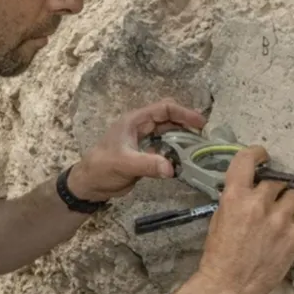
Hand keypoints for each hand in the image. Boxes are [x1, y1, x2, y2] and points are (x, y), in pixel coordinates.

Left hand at [68, 98, 206, 201]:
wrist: (90, 185)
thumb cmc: (102, 167)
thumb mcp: (124, 163)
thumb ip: (148, 164)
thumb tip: (171, 169)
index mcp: (135, 121)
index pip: (164, 109)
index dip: (183, 113)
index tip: (200, 123)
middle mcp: (141, 127)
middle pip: (169, 119)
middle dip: (186, 124)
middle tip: (204, 135)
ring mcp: (143, 141)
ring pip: (168, 134)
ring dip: (183, 139)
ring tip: (199, 147)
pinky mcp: (145, 155)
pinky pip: (165, 149)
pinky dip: (176, 152)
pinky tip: (185, 160)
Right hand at [196, 145, 293, 293]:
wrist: (229, 285)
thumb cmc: (218, 253)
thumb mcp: (219, 217)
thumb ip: (235, 199)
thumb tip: (248, 188)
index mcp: (236, 196)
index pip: (248, 160)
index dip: (257, 153)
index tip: (262, 155)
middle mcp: (260, 204)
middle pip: (277, 180)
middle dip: (273, 186)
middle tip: (268, 196)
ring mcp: (280, 220)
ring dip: (286, 201)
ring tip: (279, 214)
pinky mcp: (293, 236)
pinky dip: (289, 223)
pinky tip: (279, 235)